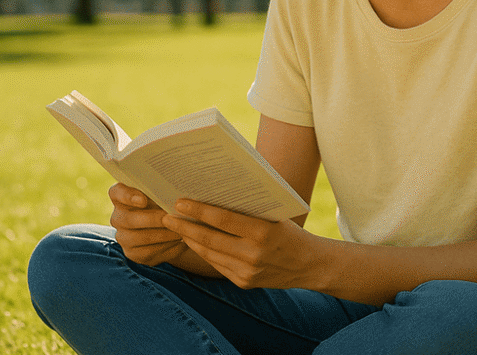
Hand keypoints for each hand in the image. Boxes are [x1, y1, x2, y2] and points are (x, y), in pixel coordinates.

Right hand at [108, 184, 188, 266]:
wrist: (167, 227)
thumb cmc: (163, 204)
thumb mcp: (161, 195)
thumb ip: (162, 191)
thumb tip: (173, 194)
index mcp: (121, 197)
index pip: (116, 192)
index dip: (127, 196)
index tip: (143, 200)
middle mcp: (118, 218)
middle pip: (128, 219)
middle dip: (151, 219)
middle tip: (169, 218)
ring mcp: (124, 238)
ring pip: (138, 238)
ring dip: (161, 235)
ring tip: (179, 231)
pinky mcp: (134, 254)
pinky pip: (148, 253)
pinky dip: (166, 247)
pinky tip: (180, 242)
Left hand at [162, 199, 326, 289]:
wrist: (310, 265)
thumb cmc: (289, 231)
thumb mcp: (274, 215)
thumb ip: (247, 209)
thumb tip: (213, 192)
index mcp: (263, 233)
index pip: (223, 220)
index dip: (198, 211)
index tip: (179, 202)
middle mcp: (254, 255)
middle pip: (210, 239)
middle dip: (184, 226)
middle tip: (166, 215)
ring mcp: (247, 272)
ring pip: (209, 253)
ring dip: (189, 239)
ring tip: (175, 226)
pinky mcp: (244, 282)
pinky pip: (217, 264)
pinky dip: (203, 251)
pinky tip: (193, 240)